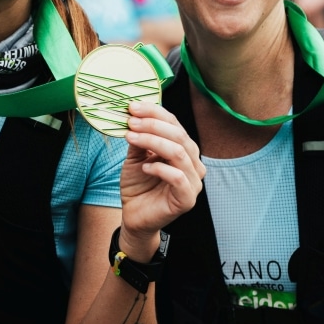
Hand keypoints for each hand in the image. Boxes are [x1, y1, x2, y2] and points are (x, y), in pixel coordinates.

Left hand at [118, 100, 204, 257]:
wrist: (134, 215)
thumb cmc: (138, 185)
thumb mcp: (136, 156)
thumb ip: (139, 139)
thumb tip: (135, 115)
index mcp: (184, 149)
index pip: (175, 124)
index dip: (155, 112)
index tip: (132, 107)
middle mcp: (193, 163)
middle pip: (179, 135)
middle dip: (152, 125)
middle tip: (130, 122)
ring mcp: (193, 182)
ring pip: (179, 153)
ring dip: (152, 141)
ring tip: (131, 138)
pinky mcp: (187, 199)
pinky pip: (178, 177)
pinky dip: (159, 168)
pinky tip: (144, 167)